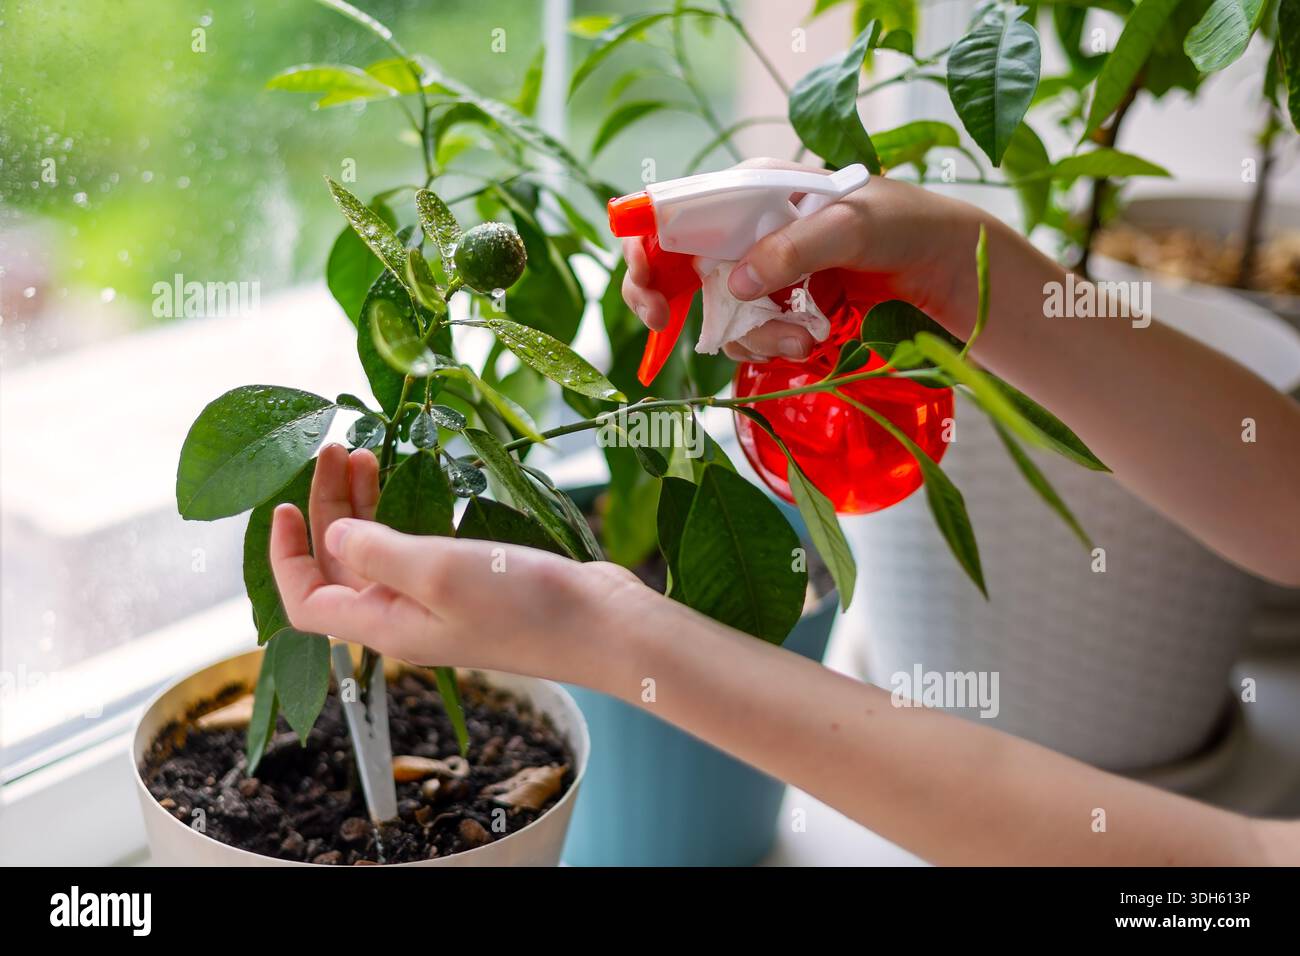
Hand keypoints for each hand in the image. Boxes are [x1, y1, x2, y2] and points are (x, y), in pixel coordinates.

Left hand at [267, 444, 654, 681]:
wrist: (604, 626)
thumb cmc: (522, 605)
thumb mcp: (437, 571)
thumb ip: (376, 552)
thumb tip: (333, 534)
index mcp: (386, 625)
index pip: (308, 601)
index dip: (285, 556)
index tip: (284, 504)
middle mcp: (405, 618)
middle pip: (340, 567)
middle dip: (328, 509)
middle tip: (338, 449)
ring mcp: (440, 603)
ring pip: (378, 553)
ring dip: (363, 506)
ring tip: (364, 453)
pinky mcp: (472, 585)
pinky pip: (417, 548)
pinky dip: (403, 513)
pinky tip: (410, 481)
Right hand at [621, 157, 986, 359]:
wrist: (944, 265)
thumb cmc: (901, 224)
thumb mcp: (849, 225)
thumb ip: (793, 249)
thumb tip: (737, 285)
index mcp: (751, 191)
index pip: (674, 213)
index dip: (646, 251)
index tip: (653, 294)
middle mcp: (745, 231)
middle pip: (675, 268)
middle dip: (667, 300)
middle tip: (666, 322)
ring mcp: (761, 273)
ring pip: (718, 315)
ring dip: (750, 335)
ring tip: (802, 338)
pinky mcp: (780, 309)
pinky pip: (749, 337)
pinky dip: (770, 346)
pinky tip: (809, 341)